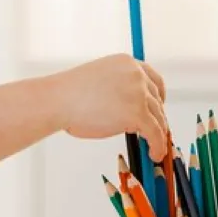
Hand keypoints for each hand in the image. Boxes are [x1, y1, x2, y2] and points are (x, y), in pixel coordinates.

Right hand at [54, 54, 168, 159]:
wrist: (58, 100)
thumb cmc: (68, 94)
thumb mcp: (98, 79)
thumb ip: (117, 87)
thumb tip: (125, 108)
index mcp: (127, 63)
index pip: (153, 79)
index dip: (158, 96)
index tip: (158, 106)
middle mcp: (136, 74)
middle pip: (157, 99)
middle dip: (157, 117)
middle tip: (154, 131)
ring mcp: (139, 93)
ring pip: (158, 118)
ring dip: (159, 134)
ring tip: (156, 147)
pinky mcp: (137, 113)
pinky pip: (155, 133)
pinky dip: (158, 145)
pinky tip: (154, 153)